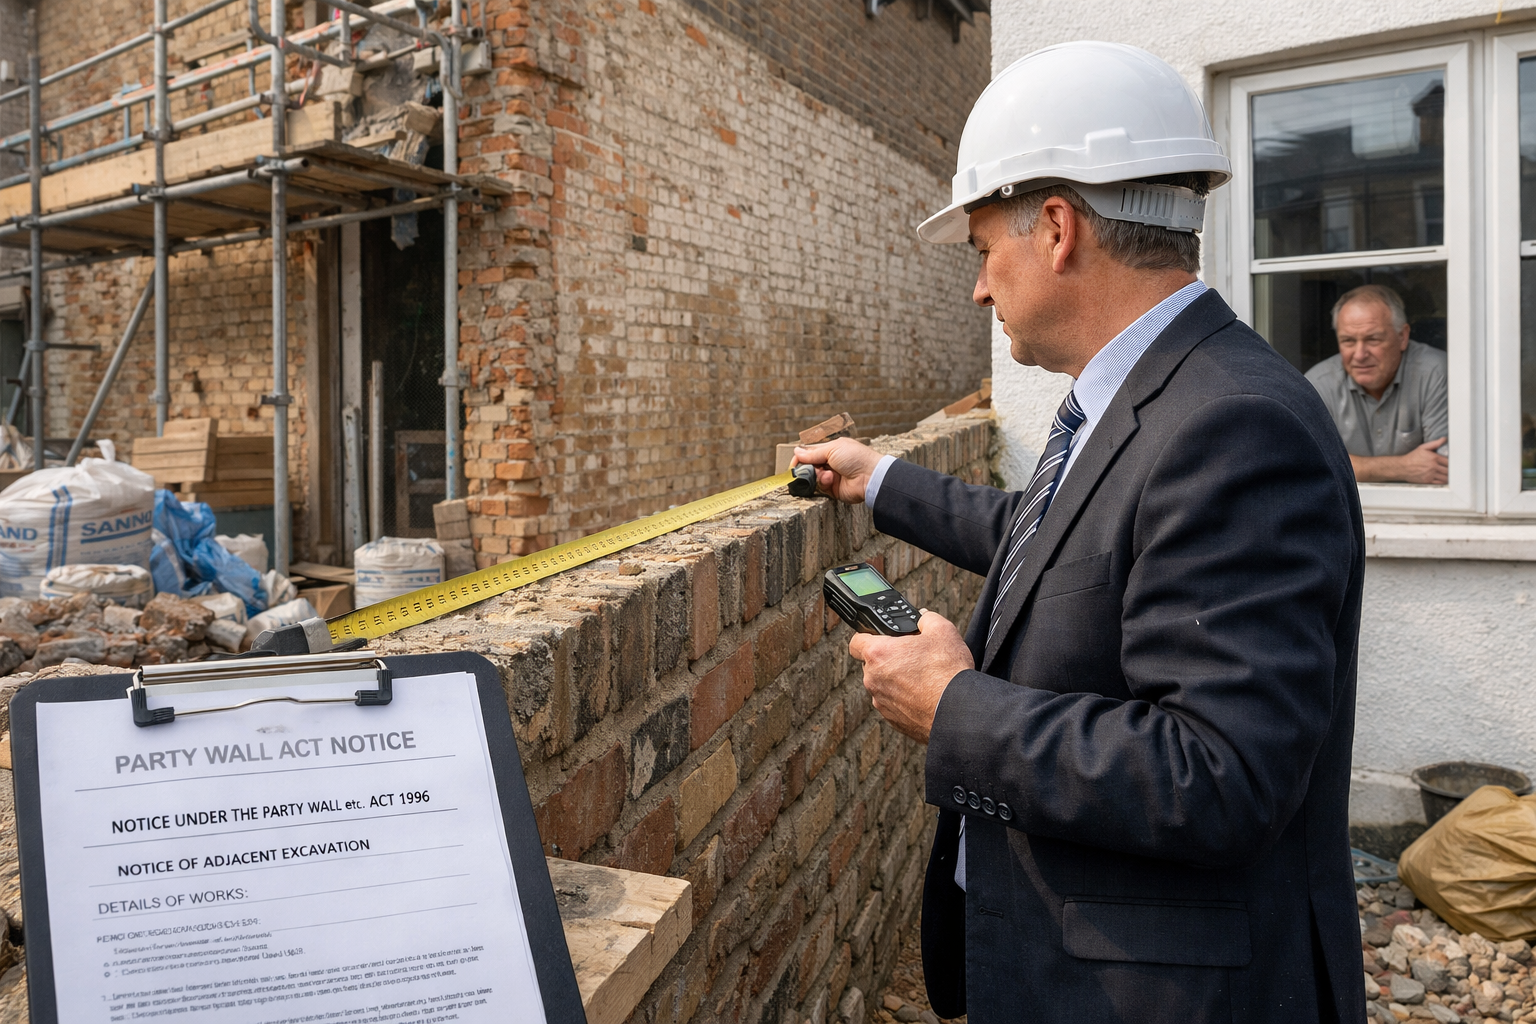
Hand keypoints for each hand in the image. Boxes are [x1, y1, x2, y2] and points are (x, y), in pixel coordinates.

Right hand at [793, 438, 883, 503]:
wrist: (869, 476)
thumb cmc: (856, 457)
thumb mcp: (832, 449)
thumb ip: (813, 453)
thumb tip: (797, 451)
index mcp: (832, 450)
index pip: (811, 453)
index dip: (801, 458)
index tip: (793, 463)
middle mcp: (830, 463)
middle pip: (810, 466)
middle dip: (806, 468)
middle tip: (804, 470)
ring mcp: (832, 477)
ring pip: (813, 477)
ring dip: (817, 475)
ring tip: (825, 473)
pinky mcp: (833, 489)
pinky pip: (820, 487)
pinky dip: (823, 482)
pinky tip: (830, 479)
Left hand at [849, 609, 974, 743]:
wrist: (958, 710)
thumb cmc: (947, 673)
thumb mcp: (942, 631)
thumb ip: (926, 619)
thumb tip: (922, 618)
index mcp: (878, 654)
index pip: (856, 641)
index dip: (867, 636)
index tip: (880, 638)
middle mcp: (874, 679)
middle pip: (872, 664)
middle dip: (889, 659)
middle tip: (911, 656)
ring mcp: (881, 701)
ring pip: (883, 685)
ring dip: (896, 680)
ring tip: (922, 677)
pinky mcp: (892, 719)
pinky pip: (893, 703)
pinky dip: (905, 698)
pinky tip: (924, 694)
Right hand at [1350, 437, 1447, 484]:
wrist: (1402, 467)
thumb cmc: (1412, 457)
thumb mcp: (1423, 447)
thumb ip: (1435, 443)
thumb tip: (1444, 439)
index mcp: (1434, 458)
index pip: (1449, 462)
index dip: (1453, 463)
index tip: (1455, 463)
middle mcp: (1433, 467)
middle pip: (1449, 470)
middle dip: (1452, 470)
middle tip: (1455, 470)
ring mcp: (1430, 474)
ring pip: (1445, 477)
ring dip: (1449, 477)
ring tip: (1450, 475)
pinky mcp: (1427, 481)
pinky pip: (1439, 482)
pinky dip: (1443, 482)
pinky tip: (1444, 479)